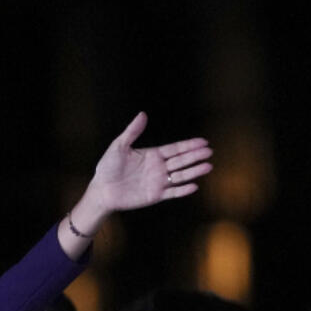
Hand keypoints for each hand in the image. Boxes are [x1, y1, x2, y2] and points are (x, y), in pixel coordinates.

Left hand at [72, 113, 212, 230]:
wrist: (101, 190)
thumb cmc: (107, 168)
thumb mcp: (119, 146)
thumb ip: (132, 131)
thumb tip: (142, 114)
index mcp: (152, 155)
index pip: (175, 149)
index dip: (189, 145)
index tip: (203, 142)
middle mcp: (158, 168)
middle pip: (181, 161)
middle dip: (195, 156)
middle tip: (209, 152)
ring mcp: (158, 182)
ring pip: (180, 176)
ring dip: (194, 171)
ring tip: (208, 166)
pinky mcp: (155, 195)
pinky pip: (172, 192)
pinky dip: (183, 190)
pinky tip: (194, 185)